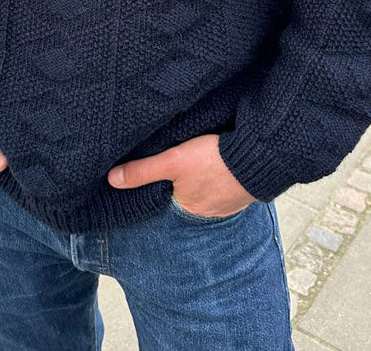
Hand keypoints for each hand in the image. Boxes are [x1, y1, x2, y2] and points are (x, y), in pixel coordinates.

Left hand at [106, 133, 257, 217]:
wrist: (258, 156)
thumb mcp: (173, 161)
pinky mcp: (242, 192)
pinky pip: (225, 187)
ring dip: (203, 181)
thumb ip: (144, 170)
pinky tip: (219, 166)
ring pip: (207, 192)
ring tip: (200, 163)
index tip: (161, 176)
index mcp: (188, 208)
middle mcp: (207, 212)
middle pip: (187, 196)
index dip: (163, 188)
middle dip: (184, 184)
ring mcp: (227, 204)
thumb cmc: (214, 160)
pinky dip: (221, 178)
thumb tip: (112, 179)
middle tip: (182, 165)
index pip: (168, 200)